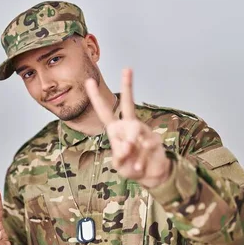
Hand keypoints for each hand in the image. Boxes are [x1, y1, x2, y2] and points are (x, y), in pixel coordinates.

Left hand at [85, 68, 171, 188]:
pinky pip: (146, 145)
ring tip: (132, 163)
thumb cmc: (131, 167)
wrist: (150, 176)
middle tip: (127, 68)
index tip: (89, 81)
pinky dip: (141, 159)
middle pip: (129, 103)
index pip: (104, 111)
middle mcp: (130, 126)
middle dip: (128, 86)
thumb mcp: (119, 164)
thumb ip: (120, 156)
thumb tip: (128, 145)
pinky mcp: (155, 139)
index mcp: (116, 129)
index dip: (96, 97)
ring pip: (135, 131)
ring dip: (132, 148)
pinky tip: (139, 168)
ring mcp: (143, 130)